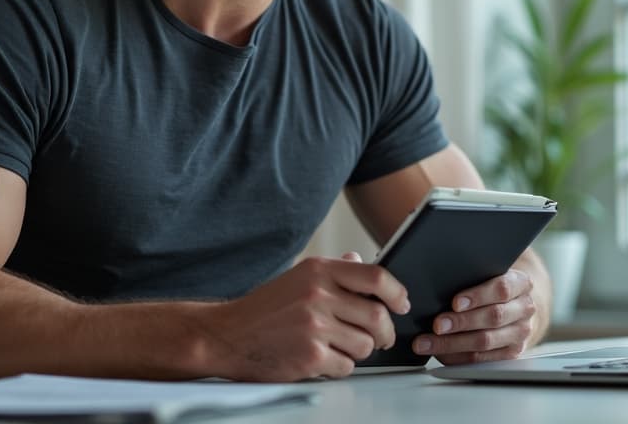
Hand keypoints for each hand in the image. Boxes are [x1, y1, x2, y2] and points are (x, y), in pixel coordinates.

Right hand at [196, 253, 408, 380]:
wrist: (226, 335)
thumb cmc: (264, 308)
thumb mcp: (298, 278)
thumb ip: (333, 271)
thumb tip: (360, 261)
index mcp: (318, 270)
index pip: (376, 277)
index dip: (396, 293)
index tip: (401, 304)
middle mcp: (318, 295)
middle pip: (377, 317)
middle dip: (385, 332)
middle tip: (382, 338)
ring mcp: (314, 326)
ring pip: (365, 345)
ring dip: (359, 351)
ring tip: (339, 346)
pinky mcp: (310, 356)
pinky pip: (346, 366)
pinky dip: (340, 367)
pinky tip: (322, 359)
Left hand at [412, 268, 536, 364]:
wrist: (514, 305)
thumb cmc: (491, 287)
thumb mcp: (488, 275)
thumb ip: (472, 277)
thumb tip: (437, 285)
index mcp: (521, 283)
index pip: (502, 288)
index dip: (478, 296)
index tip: (455, 303)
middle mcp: (525, 309)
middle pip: (493, 317)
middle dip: (461, 322)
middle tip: (436, 324)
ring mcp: (520, 333)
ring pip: (485, 341)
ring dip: (452, 343)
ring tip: (428, 342)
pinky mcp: (511, 354)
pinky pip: (481, 359)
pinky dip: (457, 356)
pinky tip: (439, 353)